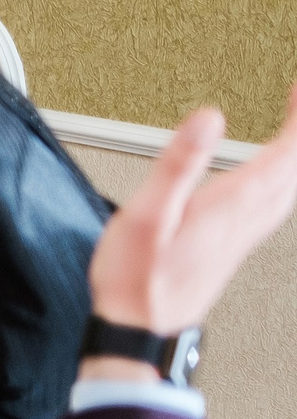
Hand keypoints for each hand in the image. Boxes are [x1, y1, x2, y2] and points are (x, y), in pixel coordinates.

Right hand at [89, 82, 296, 336]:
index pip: (286, 151)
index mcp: (232, 204)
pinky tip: (272, 180)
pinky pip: (276, 204)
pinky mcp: (233, 246)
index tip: (296, 89)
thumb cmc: (137, 279)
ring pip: (290, 188)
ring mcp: (243, 235)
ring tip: (291, 132)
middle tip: (295, 102)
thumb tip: (209, 117)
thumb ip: (179, 163)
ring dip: (295, 157)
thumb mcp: (146, 214)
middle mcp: (247, 219)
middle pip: (296, 169)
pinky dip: (283, 179)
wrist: (139, 330)